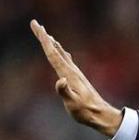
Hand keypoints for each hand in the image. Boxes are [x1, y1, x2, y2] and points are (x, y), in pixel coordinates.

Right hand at [30, 19, 121, 136]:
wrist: (102, 115)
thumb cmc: (86, 111)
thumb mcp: (73, 104)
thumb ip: (65, 92)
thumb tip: (60, 80)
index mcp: (69, 75)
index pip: (53, 54)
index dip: (44, 40)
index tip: (37, 26)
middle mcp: (73, 71)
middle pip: (56, 51)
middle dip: (45, 37)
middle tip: (36, 24)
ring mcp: (76, 75)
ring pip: (61, 55)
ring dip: (53, 44)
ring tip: (46, 36)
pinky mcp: (79, 79)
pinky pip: (67, 62)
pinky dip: (61, 54)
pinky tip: (63, 54)